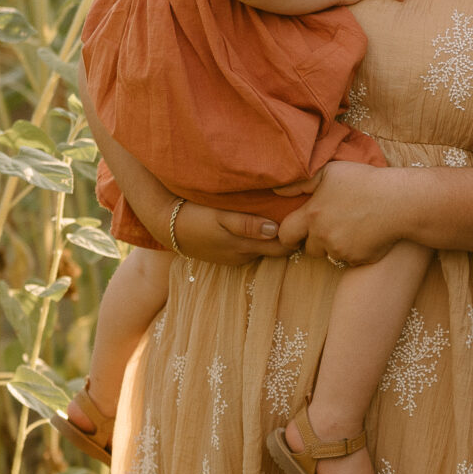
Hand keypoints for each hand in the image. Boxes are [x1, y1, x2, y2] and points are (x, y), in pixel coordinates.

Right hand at [167, 203, 293, 265]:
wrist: (167, 226)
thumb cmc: (195, 216)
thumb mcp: (220, 217)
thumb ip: (247, 224)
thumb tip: (275, 229)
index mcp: (246, 247)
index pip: (283, 248)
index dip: (296, 234)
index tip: (305, 217)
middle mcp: (244, 256)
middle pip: (277, 250)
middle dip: (290, 237)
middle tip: (301, 216)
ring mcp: (236, 257)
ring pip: (264, 248)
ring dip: (274, 237)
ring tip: (285, 216)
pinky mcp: (228, 254)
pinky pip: (251, 247)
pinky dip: (259, 238)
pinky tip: (261, 223)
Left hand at [275, 161, 416, 265]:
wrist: (400, 201)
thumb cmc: (364, 181)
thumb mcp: (330, 171)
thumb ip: (300, 183)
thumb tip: (277, 191)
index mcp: (313, 215)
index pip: (285, 234)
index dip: (288, 233)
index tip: (297, 230)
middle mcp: (323, 236)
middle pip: (309, 249)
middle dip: (316, 240)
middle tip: (332, 223)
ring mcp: (341, 251)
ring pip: (330, 254)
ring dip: (335, 245)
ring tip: (352, 225)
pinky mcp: (358, 260)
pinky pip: (350, 260)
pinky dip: (355, 250)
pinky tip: (367, 233)